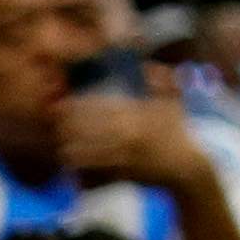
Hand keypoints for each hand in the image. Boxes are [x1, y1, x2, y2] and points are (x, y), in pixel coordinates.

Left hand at [52, 93, 212, 194]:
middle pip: (90, 130)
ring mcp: (122, 155)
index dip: (80, 106)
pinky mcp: (120, 173)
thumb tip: (149, 66)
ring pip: (88, 151)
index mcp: (138, 116)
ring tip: (58, 143)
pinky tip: (69, 161)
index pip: (103, 108)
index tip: (63, 104)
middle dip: (69, 127)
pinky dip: (80, 166)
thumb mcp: (175, 105)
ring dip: (70, 147)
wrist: (186, 168)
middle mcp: (127, 135)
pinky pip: (94, 169)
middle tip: (53, 124)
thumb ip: (163, 84)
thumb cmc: (179, 134)